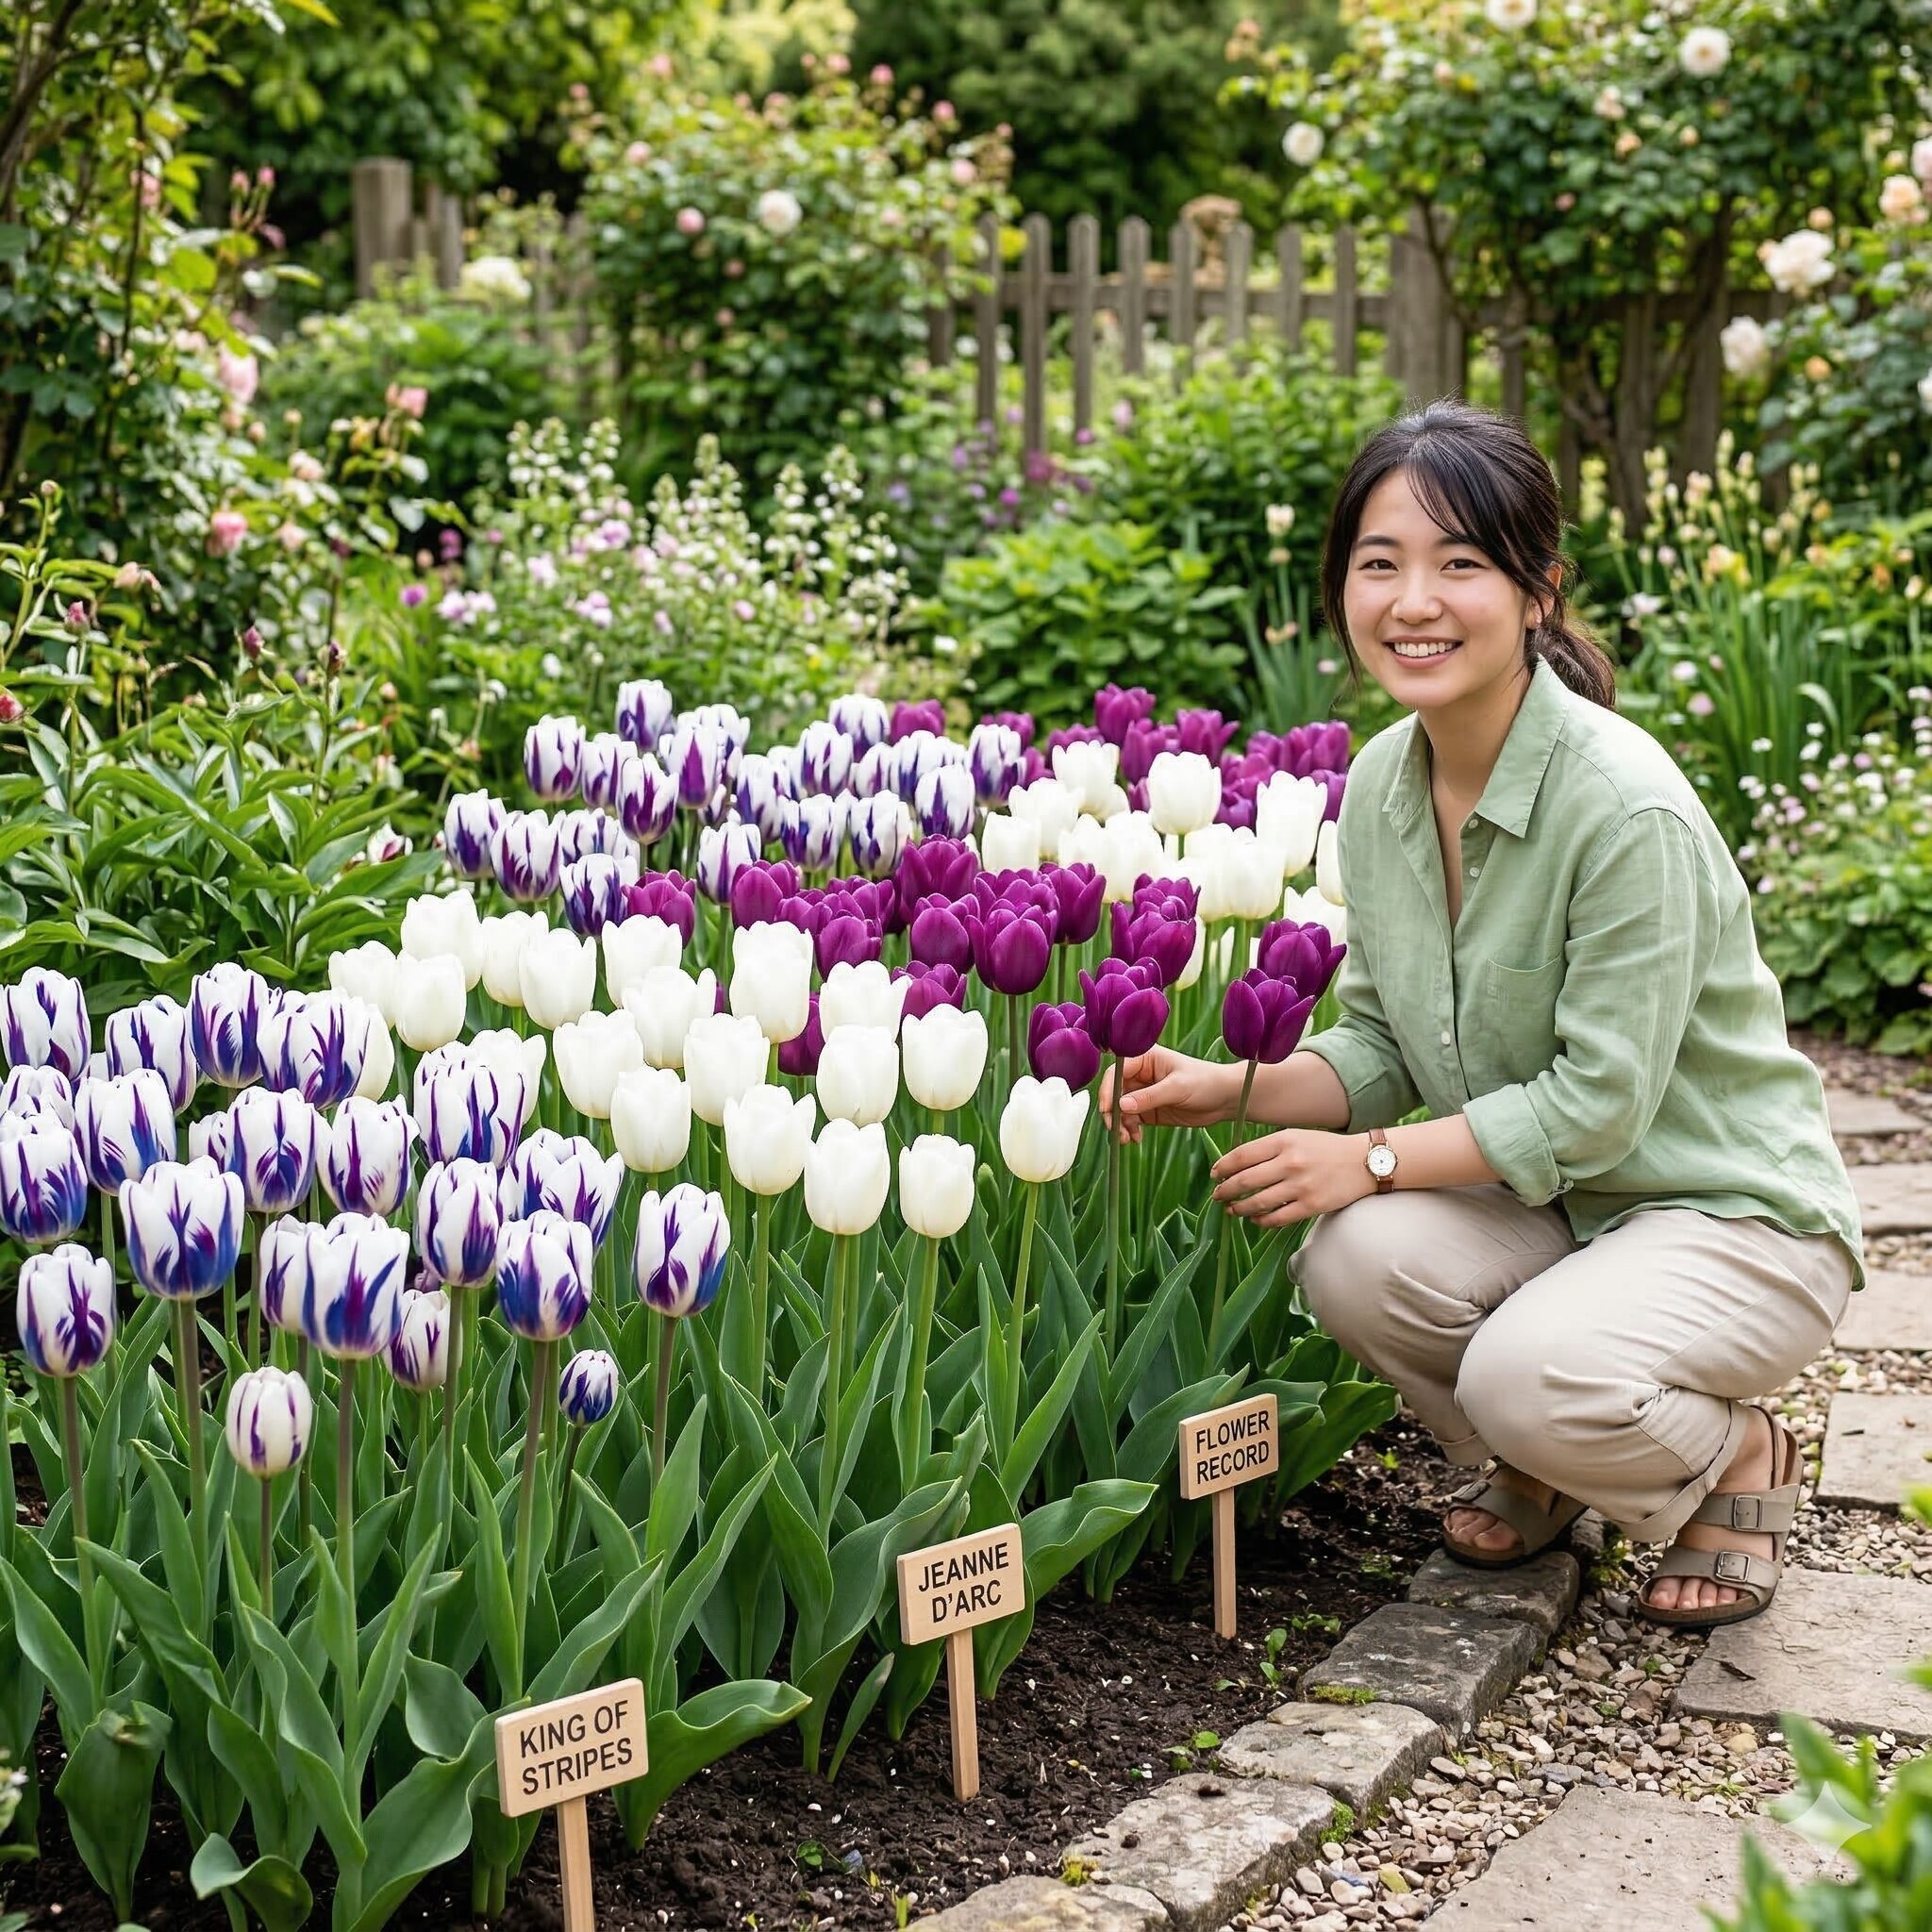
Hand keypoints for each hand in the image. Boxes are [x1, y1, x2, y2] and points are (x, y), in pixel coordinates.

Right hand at [1099, 1048, 1230, 1142]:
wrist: (1225, 1099)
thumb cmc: (1205, 1082)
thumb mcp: (1177, 1088)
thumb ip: (1150, 1097)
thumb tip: (1121, 1105)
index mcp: (1145, 1058)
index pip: (1116, 1072)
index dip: (1108, 1090)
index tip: (1108, 1109)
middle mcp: (1140, 1074)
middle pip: (1113, 1092)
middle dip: (1112, 1112)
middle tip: (1116, 1130)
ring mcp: (1143, 1093)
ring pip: (1119, 1109)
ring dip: (1119, 1125)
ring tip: (1127, 1139)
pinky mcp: (1148, 1110)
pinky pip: (1130, 1120)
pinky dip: (1129, 1130)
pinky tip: (1136, 1138)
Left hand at [1212, 1129, 1374, 1226]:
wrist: (1363, 1162)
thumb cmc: (1325, 1148)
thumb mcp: (1296, 1137)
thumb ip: (1269, 1148)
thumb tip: (1236, 1163)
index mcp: (1284, 1141)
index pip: (1242, 1155)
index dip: (1223, 1167)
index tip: (1215, 1174)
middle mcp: (1290, 1162)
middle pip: (1244, 1180)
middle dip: (1225, 1190)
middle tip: (1217, 1195)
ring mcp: (1300, 1186)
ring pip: (1257, 1202)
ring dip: (1239, 1208)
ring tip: (1232, 1209)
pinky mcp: (1311, 1206)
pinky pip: (1277, 1218)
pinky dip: (1261, 1220)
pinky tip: (1255, 1218)